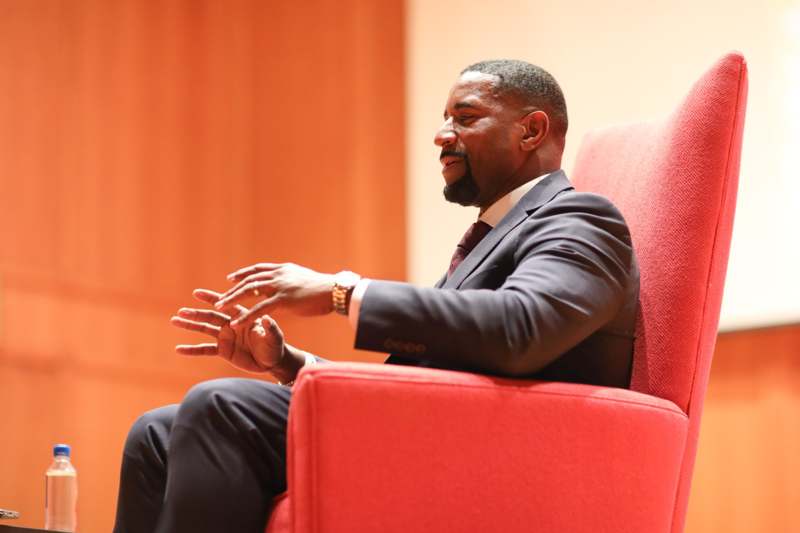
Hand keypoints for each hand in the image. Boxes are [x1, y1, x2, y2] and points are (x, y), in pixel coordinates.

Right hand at [170, 288, 284, 372]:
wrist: (273, 361)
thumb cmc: (275, 345)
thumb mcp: (274, 337)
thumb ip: (269, 328)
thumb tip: (267, 319)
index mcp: (241, 317)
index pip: (225, 305)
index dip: (212, 299)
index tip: (197, 293)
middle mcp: (231, 325)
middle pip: (210, 317)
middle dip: (195, 314)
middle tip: (180, 311)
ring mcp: (226, 337)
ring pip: (204, 330)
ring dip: (190, 326)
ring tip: (175, 320)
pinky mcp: (223, 351)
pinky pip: (205, 349)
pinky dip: (192, 350)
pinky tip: (178, 349)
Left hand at [214, 262, 334, 325]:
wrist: (335, 290)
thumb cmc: (324, 289)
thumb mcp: (304, 280)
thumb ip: (292, 282)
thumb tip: (288, 286)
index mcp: (283, 269)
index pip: (258, 269)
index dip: (244, 273)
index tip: (231, 278)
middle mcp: (279, 275)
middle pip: (250, 280)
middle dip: (233, 288)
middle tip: (219, 297)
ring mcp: (280, 286)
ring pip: (250, 291)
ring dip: (233, 299)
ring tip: (220, 308)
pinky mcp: (284, 299)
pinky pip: (260, 308)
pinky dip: (246, 316)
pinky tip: (236, 323)